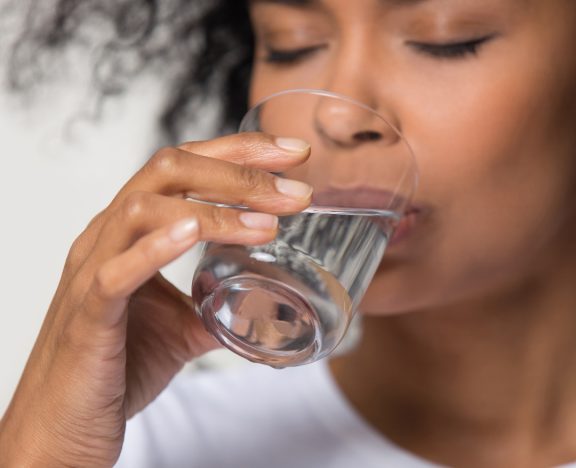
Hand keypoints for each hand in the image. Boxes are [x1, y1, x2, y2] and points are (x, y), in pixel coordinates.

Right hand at [0, 133, 311, 465]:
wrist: (66, 425)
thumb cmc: (117, 365)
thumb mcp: (183, 326)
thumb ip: (219, 304)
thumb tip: (266, 300)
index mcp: (132, 231)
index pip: (184, 166)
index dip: (239, 152)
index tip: (293, 154)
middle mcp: (109, 236)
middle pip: (169, 170)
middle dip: (240, 173)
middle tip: (296, 192)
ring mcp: (94, 270)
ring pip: (144, 209)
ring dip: (215, 211)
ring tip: (268, 225)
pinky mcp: (88, 314)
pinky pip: (116, 271)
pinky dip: (156, 247)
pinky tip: (194, 233)